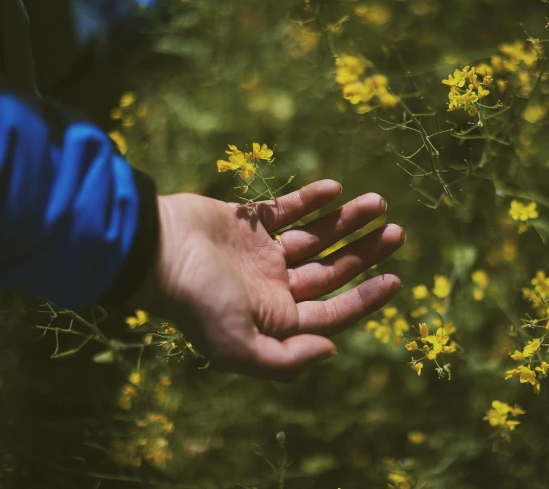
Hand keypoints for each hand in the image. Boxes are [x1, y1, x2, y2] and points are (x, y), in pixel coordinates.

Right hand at [130, 180, 403, 379]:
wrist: (151, 250)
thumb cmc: (195, 300)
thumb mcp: (238, 348)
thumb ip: (285, 361)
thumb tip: (331, 350)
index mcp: (275, 318)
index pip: (332, 311)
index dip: (366, 298)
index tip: (397, 279)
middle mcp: (273, 286)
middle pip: (332, 269)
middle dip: (365, 252)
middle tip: (397, 232)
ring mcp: (262, 252)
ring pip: (317, 236)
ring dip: (347, 220)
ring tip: (378, 201)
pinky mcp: (248, 221)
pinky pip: (288, 209)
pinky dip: (312, 199)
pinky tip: (336, 188)